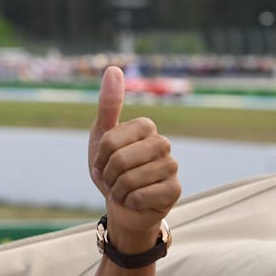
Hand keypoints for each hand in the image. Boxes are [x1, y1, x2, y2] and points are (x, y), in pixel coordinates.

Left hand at [88, 66, 179, 247]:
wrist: (122, 206)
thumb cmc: (112, 171)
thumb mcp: (102, 137)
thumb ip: (108, 105)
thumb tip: (113, 68)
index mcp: (146, 127)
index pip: (111, 140)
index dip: (100, 157)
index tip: (103, 163)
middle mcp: (163, 143)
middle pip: (120, 159)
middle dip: (109, 176)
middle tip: (113, 180)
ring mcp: (172, 166)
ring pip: (131, 180)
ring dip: (118, 191)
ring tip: (124, 191)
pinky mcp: (175, 189)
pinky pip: (142, 196)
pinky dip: (130, 202)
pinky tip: (135, 201)